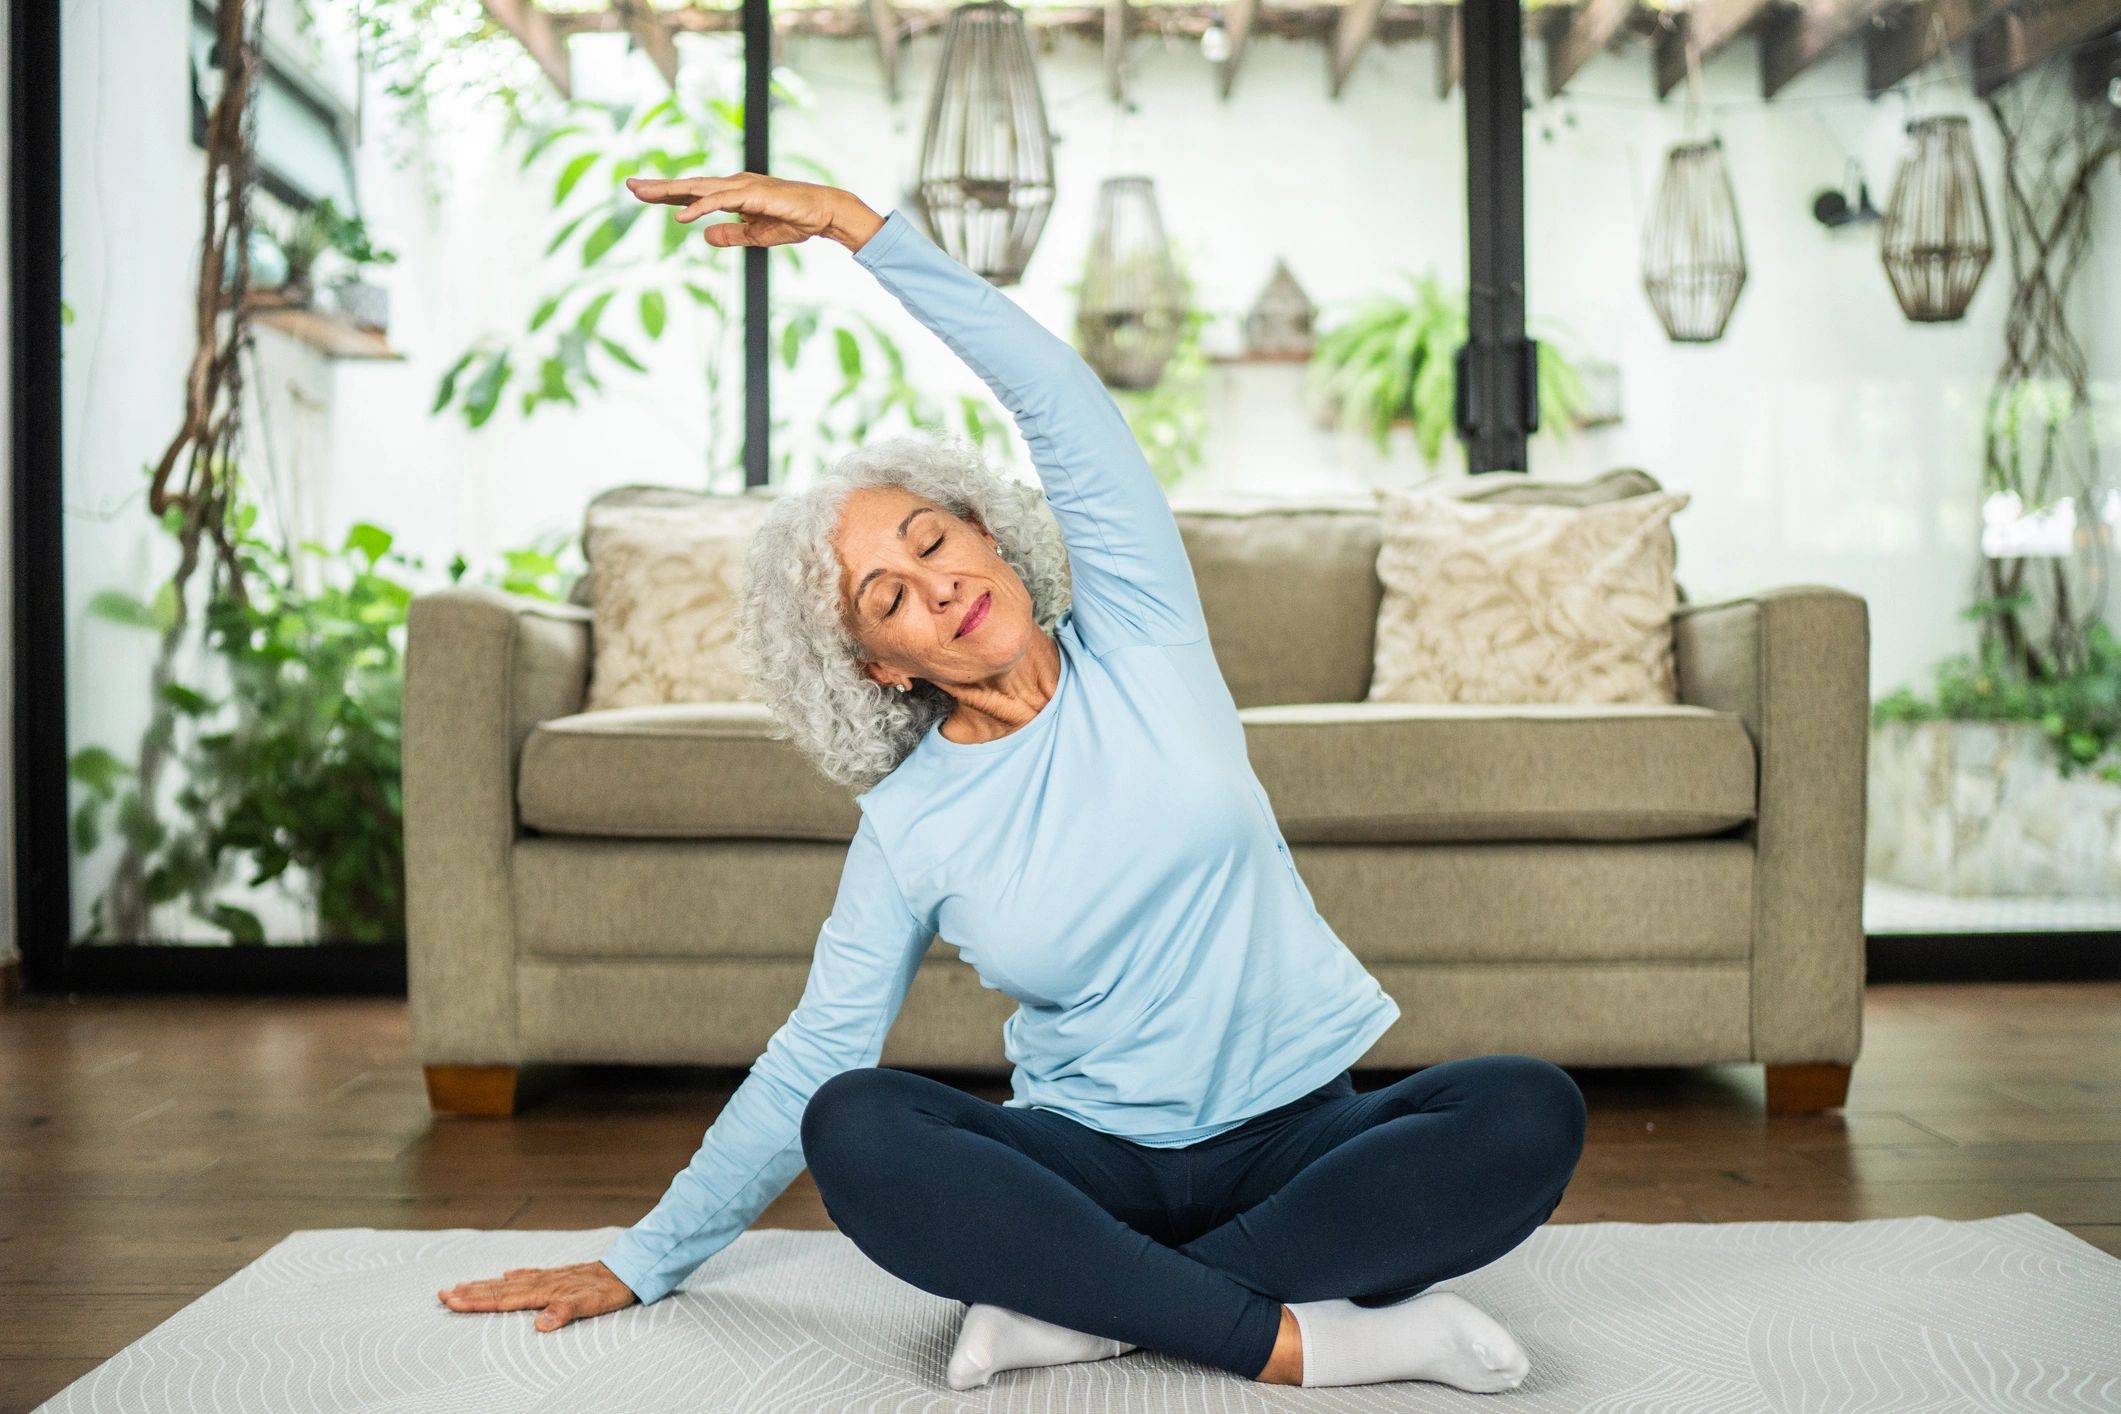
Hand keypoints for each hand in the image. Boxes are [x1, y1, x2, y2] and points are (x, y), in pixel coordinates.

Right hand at [436, 1260, 638, 1332]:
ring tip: (462, 1285)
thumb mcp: (592, 1304)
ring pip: (509, 1282)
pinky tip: (506, 1274)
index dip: (475, 1301)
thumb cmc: (611, 1290)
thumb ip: (565, 1311)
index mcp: (545, 1290)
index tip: (450, 1300)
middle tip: (441, 1294)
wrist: (630, 1269)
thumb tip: (540, 1324)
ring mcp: (550, 1277)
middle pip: (499, 1289)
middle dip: (470, 1293)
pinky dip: (514, 1277)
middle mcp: (543, 1282)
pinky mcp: (560, 1276)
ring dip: (485, 1285)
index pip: (503, 1298)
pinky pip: (530, 1276)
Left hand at [625, 172, 875, 249]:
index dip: (668, 194)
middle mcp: (733, 186)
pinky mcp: (753, 195)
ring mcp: (742, 187)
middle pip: (689, 186)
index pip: (693, 194)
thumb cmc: (794, 220)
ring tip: (645, 194)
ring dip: (671, 191)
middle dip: (659, 187)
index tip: (642, 193)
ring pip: (699, 189)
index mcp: (733, 195)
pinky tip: (683, 217)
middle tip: (630, 185)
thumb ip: (730, 235)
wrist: (824, 213)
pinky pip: (721, 202)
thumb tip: (704, 235)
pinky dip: (701, 208)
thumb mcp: (756, 235)